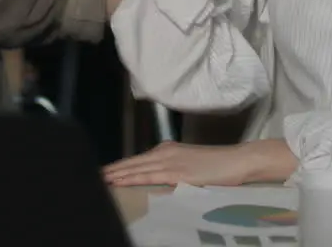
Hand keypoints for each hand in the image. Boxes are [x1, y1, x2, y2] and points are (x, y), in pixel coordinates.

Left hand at [102, 139, 298, 186]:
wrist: (238, 161)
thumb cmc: (218, 165)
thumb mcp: (190, 164)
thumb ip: (173, 169)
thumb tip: (158, 178)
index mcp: (167, 150)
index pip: (137, 159)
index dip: (119, 166)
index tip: (103, 172)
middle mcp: (165, 152)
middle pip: (132, 162)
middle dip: (112, 170)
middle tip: (93, 175)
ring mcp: (170, 161)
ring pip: (136, 168)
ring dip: (116, 174)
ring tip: (99, 179)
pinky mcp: (177, 172)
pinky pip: (149, 176)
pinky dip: (132, 178)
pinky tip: (120, 182)